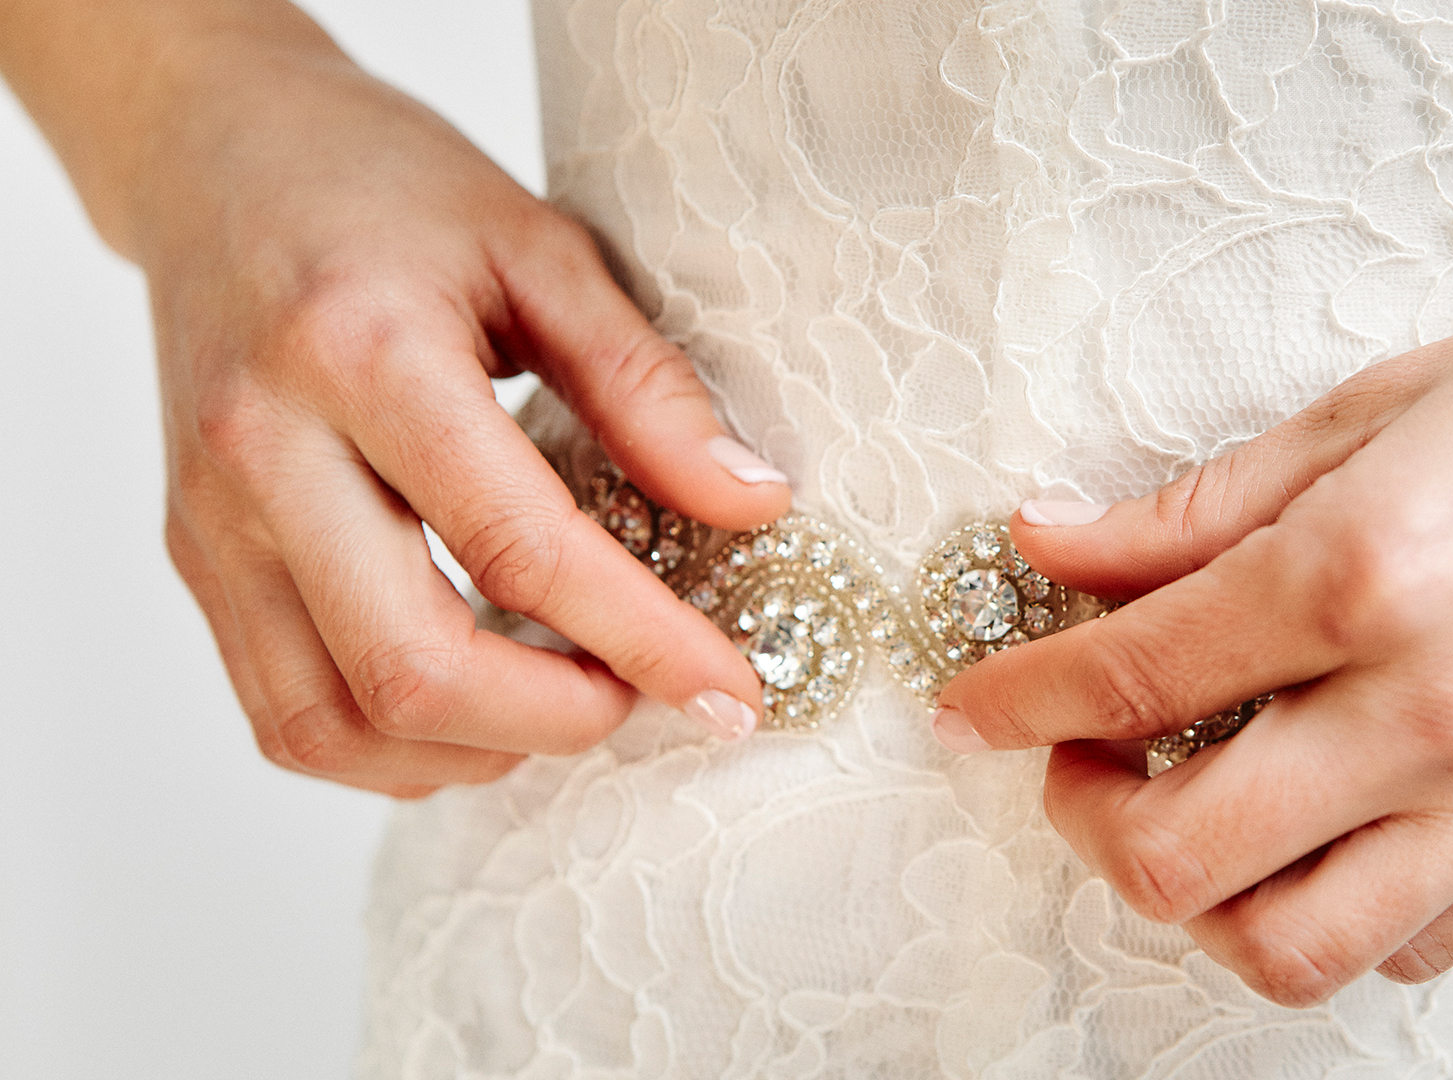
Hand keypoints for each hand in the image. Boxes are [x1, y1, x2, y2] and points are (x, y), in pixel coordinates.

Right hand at [116, 22, 787, 793]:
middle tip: (650, 697)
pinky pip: (284, 715)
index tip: (731, 687)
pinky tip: (476, 703)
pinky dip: (392, 747)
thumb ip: (647, 386)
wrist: (217, 153)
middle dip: (559, 721)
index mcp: (362, 354)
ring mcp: (211, 520)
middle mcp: (265, 452)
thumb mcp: (543, 249)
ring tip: (567, 701)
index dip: (642, 640)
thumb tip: (754, 504)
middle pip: (411, 670)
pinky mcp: (195, 559)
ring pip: (331, 726)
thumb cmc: (387, 189)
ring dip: (474, 752)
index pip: (520, 549)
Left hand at [936, 202, 1452, 1003]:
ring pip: (1295, 949)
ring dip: (1200, 900)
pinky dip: (1332, 911)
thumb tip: (1060, 545)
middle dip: (1083, 818)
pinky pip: (1420, 946)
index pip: (1128, 678)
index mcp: (1370, 571)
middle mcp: (1441, 711)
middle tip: (1077, 758)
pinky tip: (1320, 830)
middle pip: (1182, 856)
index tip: (970, 703)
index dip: (1015, 697)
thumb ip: (1199, 505)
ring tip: (1187, 812)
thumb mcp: (1384, 404)